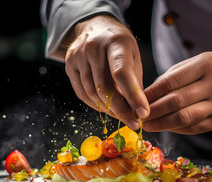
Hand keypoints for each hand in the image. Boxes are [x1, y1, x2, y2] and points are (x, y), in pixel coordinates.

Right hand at [63, 15, 148, 129]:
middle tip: (133, 123)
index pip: (122, 73)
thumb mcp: (132, 56)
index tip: (142, 114)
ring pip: (92, 93)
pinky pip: (82, 93)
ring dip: (108, 109)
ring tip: (120, 115)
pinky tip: (105, 108)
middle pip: (105, 87)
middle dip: (120, 110)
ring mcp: (78, 56)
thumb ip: (133, 81)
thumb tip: (135, 109)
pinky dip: (95, 105)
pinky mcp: (69, 66)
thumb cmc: (118, 45)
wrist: (94, 28)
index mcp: (115, 42)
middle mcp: (93, 47)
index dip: (132, 96)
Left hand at [143, 52, 211, 133]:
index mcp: (205, 65)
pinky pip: (194, 127)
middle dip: (153, 111)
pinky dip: (176, 129)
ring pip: (184, 117)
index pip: (169, 83)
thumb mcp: (194, 65)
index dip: (150, 95)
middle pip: (175, 101)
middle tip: (139, 117)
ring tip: (148, 126)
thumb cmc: (210, 71)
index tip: (137, 102)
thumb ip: (172, 77)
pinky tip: (165, 128)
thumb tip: (147, 96)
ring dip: (162, 124)